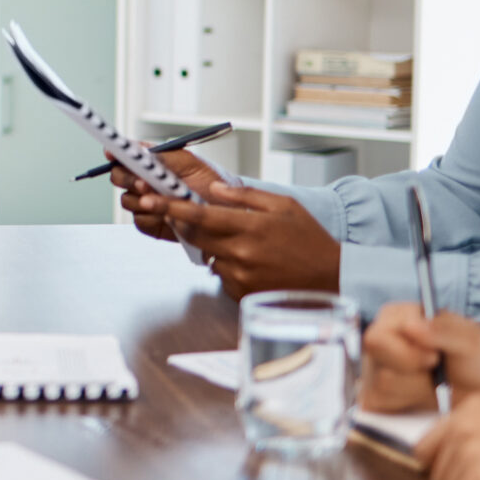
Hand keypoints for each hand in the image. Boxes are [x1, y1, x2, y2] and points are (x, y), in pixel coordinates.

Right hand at [116, 148, 227, 242]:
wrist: (225, 208)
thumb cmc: (208, 180)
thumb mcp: (188, 161)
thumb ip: (161, 155)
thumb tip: (137, 149)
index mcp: (150, 163)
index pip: (124, 156)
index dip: (115, 153)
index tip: (112, 152)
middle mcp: (143, 182)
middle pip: (118, 178)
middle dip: (127, 179)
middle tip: (143, 182)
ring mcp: (145, 203)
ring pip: (127, 201)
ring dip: (142, 200)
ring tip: (163, 199)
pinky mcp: (151, 224)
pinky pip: (139, 221)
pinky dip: (151, 217)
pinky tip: (167, 215)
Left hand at [128, 176, 339, 296]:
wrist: (329, 277)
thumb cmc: (309, 239)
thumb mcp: (284, 205)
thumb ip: (246, 195)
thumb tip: (213, 188)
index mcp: (250, 226)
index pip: (199, 215)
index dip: (170, 207)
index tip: (149, 199)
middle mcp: (241, 252)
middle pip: (194, 235)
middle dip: (183, 223)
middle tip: (182, 213)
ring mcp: (239, 275)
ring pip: (207, 254)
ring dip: (212, 245)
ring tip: (244, 242)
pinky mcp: (240, 292)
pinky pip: (221, 273)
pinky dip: (226, 264)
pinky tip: (251, 261)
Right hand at [359, 302, 479, 412]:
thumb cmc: (478, 354)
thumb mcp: (470, 341)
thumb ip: (442, 331)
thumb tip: (410, 327)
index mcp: (395, 317)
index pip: (377, 338)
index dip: (404, 353)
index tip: (434, 358)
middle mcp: (381, 340)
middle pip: (376, 365)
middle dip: (411, 374)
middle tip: (437, 369)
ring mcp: (376, 367)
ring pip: (382, 387)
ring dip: (415, 389)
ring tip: (436, 380)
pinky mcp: (379, 393)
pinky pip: (382, 404)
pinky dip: (408, 403)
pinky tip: (425, 392)